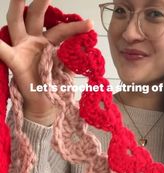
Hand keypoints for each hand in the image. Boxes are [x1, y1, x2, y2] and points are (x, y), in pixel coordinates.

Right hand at [0, 0, 92, 119]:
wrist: (44, 105)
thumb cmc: (54, 87)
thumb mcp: (68, 72)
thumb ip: (73, 60)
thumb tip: (86, 50)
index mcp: (50, 42)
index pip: (62, 30)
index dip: (75, 27)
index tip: (90, 25)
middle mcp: (35, 40)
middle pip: (36, 15)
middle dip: (41, 1)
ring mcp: (23, 48)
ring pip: (17, 22)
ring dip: (17, 7)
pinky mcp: (15, 61)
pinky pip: (4, 51)